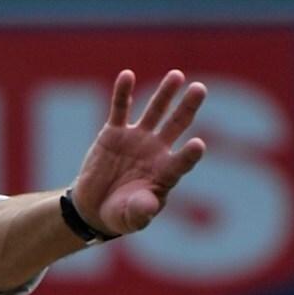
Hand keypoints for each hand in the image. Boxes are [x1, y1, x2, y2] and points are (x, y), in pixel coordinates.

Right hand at [70, 70, 206, 235]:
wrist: (94, 207)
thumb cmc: (120, 214)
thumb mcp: (131, 218)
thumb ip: (141, 212)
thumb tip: (149, 206)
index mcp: (165, 172)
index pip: (182, 161)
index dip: (189, 155)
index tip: (198, 145)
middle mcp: (156, 150)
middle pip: (177, 125)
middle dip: (188, 107)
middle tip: (200, 89)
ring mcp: (136, 138)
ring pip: (155, 111)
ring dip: (165, 93)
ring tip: (177, 76)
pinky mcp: (114, 132)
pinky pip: (120, 109)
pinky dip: (123, 93)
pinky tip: (127, 76)